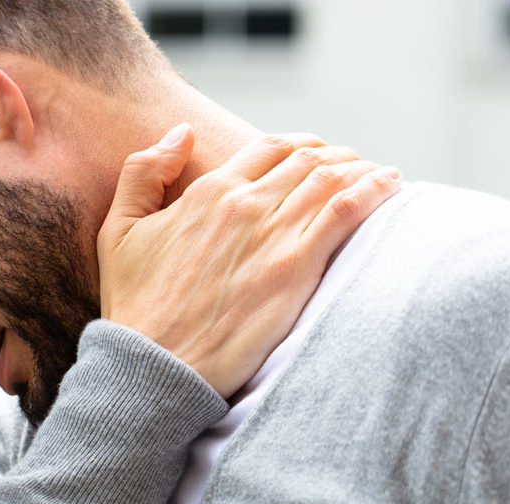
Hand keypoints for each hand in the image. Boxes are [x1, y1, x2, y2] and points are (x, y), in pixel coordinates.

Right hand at [98, 124, 400, 397]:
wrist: (155, 365)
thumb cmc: (135, 307)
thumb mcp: (117, 231)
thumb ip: (143, 173)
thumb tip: (181, 132)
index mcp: (209, 191)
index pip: (270, 148)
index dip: (301, 146)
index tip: (318, 156)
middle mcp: (244, 204)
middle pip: (308, 159)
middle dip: (339, 156)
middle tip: (357, 167)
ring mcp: (272, 235)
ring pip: (332, 178)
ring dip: (362, 168)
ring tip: (382, 175)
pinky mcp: (296, 269)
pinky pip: (346, 212)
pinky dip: (374, 190)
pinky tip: (392, 186)